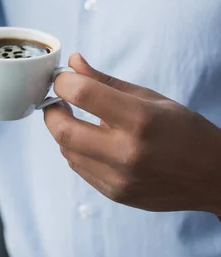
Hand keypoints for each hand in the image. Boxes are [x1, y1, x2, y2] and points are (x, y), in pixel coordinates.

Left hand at [45, 53, 220, 213]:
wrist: (212, 177)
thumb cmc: (184, 130)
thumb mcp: (149, 96)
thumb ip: (105, 80)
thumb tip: (74, 62)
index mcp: (140, 120)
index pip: (82, 94)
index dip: (63, 81)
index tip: (63, 77)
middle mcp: (127, 152)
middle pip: (62, 129)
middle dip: (51, 109)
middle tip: (58, 99)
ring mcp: (120, 179)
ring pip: (66, 150)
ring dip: (64, 130)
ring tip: (78, 118)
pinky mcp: (116, 194)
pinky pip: (79, 168)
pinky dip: (77, 150)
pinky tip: (91, 140)